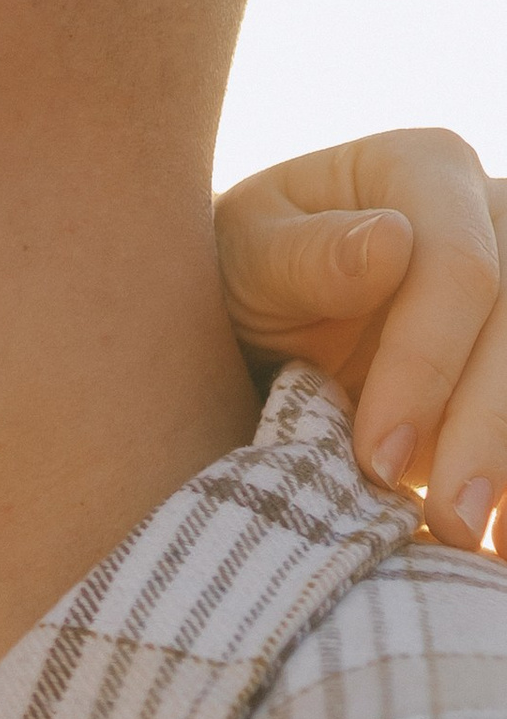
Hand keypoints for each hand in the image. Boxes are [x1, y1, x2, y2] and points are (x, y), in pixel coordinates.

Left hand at [217, 129, 506, 551]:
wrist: (251, 318)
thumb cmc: (237, 276)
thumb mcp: (241, 256)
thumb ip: (304, 256)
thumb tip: (389, 246)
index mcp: (425, 171)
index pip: (462, 270)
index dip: (429, 369)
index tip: (379, 458)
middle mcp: (494, 215)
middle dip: (488, 431)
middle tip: (448, 525)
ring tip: (477, 547)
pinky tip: (497, 546)